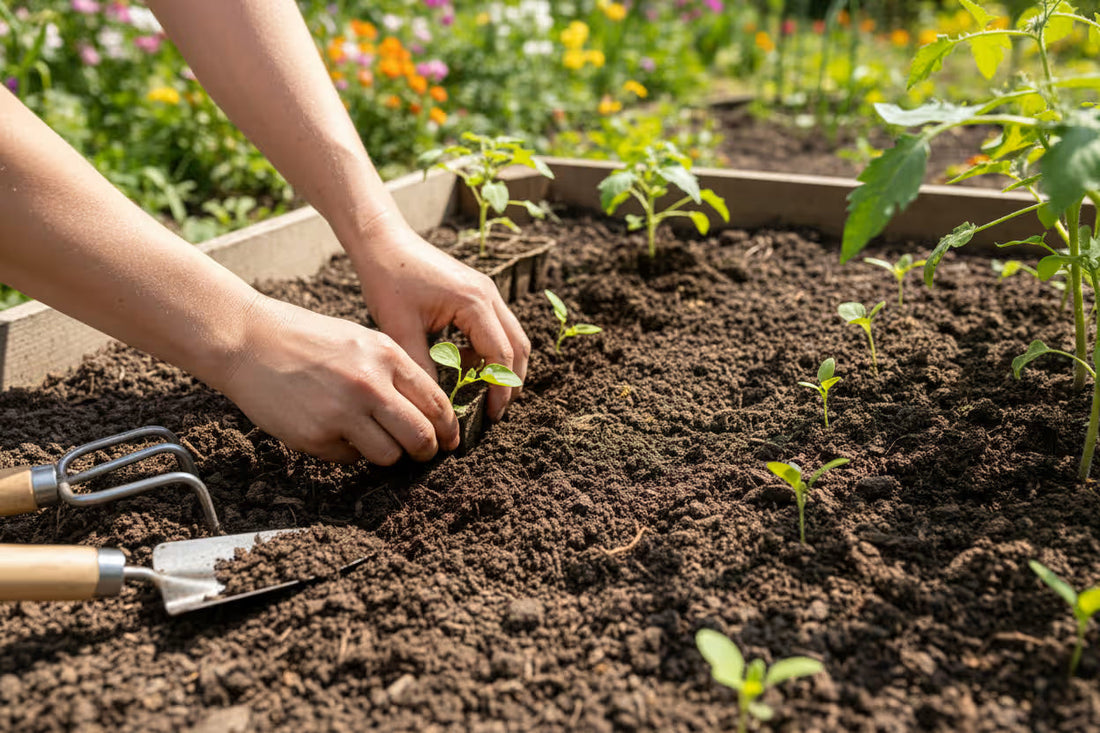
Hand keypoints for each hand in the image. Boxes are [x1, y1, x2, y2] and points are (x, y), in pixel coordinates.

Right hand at [218, 296, 458, 462]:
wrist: (248, 340)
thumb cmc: (306, 339)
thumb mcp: (361, 341)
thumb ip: (394, 372)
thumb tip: (428, 412)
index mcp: (387, 357)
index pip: (437, 403)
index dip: (448, 429)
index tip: (448, 440)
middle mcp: (370, 385)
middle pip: (421, 437)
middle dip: (426, 452)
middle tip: (422, 454)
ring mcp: (343, 413)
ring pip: (389, 456)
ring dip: (386, 454)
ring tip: (369, 438)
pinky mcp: (317, 436)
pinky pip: (349, 458)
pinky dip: (346, 451)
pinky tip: (328, 428)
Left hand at [347, 213, 530, 420]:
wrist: (382, 242)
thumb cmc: (388, 279)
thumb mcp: (401, 330)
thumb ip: (424, 368)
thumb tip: (439, 405)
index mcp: (474, 302)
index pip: (501, 355)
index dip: (499, 389)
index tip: (490, 415)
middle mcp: (489, 294)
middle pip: (518, 346)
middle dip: (510, 381)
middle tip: (494, 410)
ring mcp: (486, 290)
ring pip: (511, 336)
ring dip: (501, 365)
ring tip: (479, 391)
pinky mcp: (477, 291)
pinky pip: (496, 326)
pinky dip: (487, 349)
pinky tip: (462, 363)